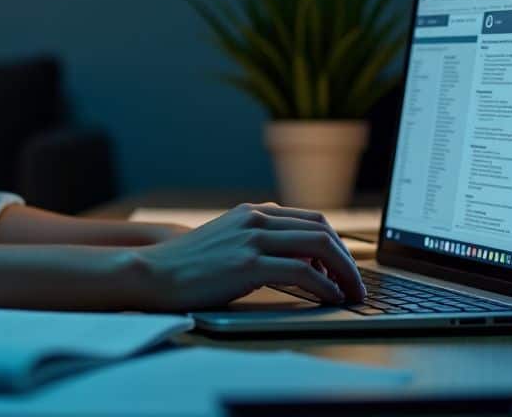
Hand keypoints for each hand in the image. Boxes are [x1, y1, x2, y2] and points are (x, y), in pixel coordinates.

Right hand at [127, 202, 364, 311]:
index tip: (346, 267)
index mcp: (254, 212)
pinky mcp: (248, 263)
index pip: (312, 219)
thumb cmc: (189, 266)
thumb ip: (260, 242)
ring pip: (319, 246)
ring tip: (352, 293)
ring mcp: (253, 238)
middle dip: (348, 258)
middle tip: (357, 283)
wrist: (154, 273)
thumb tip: (300, 262)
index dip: (337, 244)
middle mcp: (257, 219)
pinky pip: (302, 272)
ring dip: (344, 273)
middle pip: (322, 230)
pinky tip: (330, 298)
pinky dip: (325, 286)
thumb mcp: (228, 242)